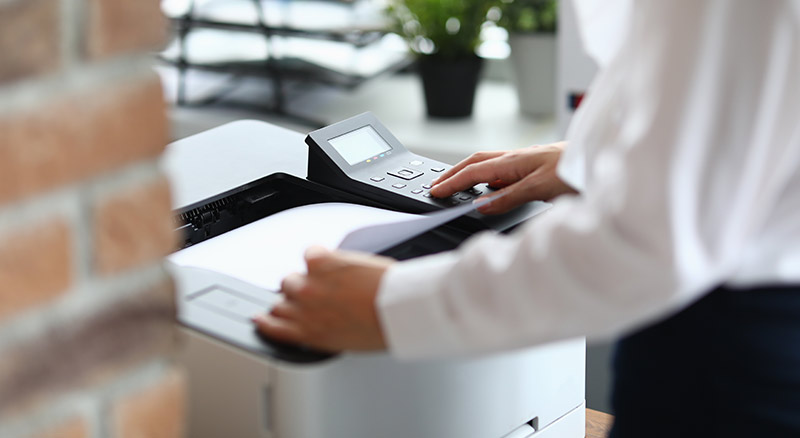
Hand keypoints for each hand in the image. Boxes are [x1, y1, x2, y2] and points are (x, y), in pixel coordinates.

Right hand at [252, 246, 393, 351]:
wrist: (398, 308)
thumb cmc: (383, 328)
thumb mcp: (348, 343)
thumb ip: (326, 332)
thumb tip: (325, 323)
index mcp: (310, 335)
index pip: (273, 329)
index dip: (267, 321)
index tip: (263, 318)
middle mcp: (303, 311)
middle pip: (279, 302)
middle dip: (294, 299)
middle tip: (312, 296)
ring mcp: (309, 285)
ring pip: (289, 279)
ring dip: (304, 278)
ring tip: (325, 278)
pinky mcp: (320, 262)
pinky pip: (309, 253)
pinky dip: (321, 256)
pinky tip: (336, 261)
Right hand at [429, 142, 577, 213]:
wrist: (604, 160)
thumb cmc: (578, 170)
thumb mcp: (541, 188)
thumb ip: (510, 196)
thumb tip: (482, 206)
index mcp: (514, 161)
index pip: (474, 172)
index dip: (452, 182)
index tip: (436, 192)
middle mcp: (518, 159)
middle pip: (476, 163)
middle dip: (454, 173)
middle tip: (437, 185)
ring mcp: (527, 162)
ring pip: (490, 166)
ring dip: (470, 175)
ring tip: (456, 186)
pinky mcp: (536, 169)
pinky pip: (504, 172)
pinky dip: (489, 180)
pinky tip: (491, 189)